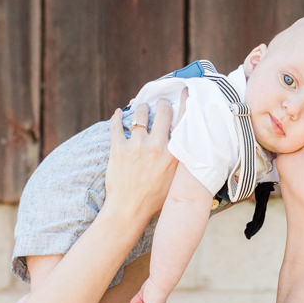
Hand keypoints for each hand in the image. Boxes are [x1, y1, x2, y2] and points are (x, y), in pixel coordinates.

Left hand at [101, 99, 177, 228]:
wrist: (129, 211)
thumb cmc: (155, 200)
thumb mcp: (177, 179)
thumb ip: (182, 160)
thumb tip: (187, 144)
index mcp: (175, 153)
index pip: (183, 120)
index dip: (184, 101)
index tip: (183, 91)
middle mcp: (157, 145)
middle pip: (162, 110)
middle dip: (161, 104)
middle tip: (159, 104)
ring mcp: (137, 146)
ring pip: (139, 114)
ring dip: (140, 109)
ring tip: (140, 110)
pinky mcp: (118, 149)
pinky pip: (116, 125)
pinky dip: (116, 117)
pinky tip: (117, 113)